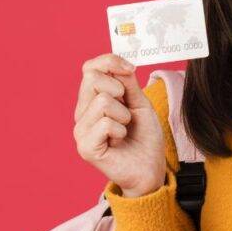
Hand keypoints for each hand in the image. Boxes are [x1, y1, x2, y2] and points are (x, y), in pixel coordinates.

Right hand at [73, 53, 165, 197]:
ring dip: (124, 114)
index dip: (110, 61)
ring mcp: (81, 130)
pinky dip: (120, 130)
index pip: (90, 68)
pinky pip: (105, 123)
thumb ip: (128, 83)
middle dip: (120, 89)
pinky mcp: (85, 147)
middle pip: (92, 78)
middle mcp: (82, 113)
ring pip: (102, 101)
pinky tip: (120, 141)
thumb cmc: (144, 137)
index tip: (131, 70)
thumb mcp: (140, 103)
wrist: (150, 168)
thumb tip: (120, 64)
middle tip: (127, 110)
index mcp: (92, 100)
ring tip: (125, 128)